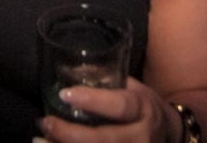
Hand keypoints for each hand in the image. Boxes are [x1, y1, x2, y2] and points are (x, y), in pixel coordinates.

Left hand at [37, 78, 174, 141]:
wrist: (168, 135)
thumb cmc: (142, 107)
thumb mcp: (132, 87)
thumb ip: (105, 79)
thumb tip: (69, 70)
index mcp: (143, 109)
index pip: (119, 106)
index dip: (93, 101)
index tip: (65, 94)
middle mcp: (140, 137)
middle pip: (104, 139)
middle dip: (69, 134)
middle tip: (45, 122)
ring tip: (39, 141)